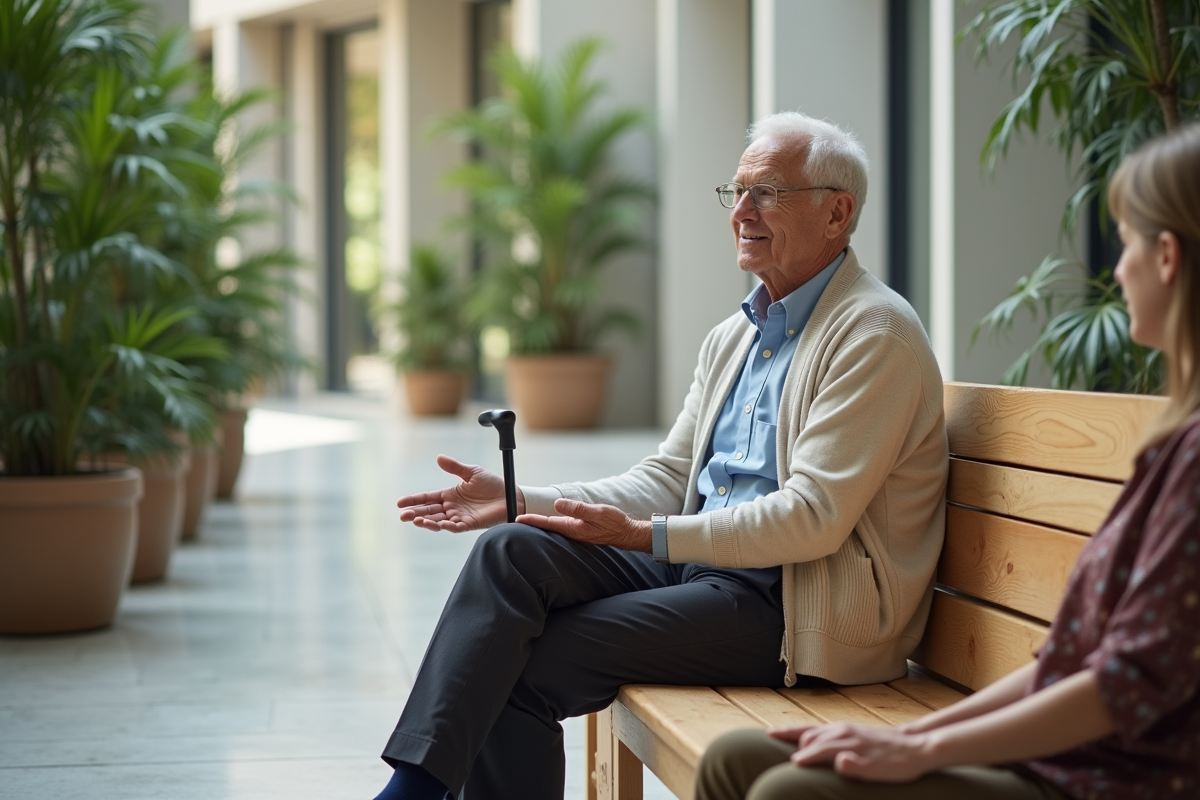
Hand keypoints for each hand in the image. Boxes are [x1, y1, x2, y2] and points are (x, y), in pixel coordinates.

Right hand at [396, 454, 522, 532]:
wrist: (511, 496)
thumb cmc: (492, 485)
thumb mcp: (472, 472)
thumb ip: (455, 467)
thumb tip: (439, 457)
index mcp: (449, 495)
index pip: (427, 498)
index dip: (414, 500)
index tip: (400, 503)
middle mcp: (452, 507)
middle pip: (429, 511)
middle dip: (415, 513)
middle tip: (402, 515)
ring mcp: (459, 517)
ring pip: (439, 521)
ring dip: (427, 522)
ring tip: (416, 520)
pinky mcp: (470, 524)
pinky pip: (456, 527)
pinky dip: (447, 527)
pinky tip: (439, 525)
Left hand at [517, 499, 651, 551]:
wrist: (626, 533)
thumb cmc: (614, 523)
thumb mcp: (597, 512)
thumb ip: (577, 509)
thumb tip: (557, 504)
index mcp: (573, 528)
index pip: (547, 523)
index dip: (532, 520)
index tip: (517, 519)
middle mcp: (572, 532)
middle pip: (547, 527)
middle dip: (532, 523)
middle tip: (514, 520)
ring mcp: (576, 532)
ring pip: (553, 528)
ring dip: (540, 523)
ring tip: (526, 520)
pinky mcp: (580, 531)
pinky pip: (561, 527)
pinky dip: (551, 524)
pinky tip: (548, 522)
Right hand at [776, 723, 936, 782]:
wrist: (917, 746)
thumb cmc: (897, 763)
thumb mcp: (880, 771)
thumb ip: (857, 767)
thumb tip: (838, 761)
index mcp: (846, 742)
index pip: (817, 750)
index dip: (803, 759)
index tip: (787, 767)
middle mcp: (842, 731)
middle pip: (809, 734)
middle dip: (788, 738)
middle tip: (765, 742)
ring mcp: (846, 728)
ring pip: (813, 728)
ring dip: (793, 731)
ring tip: (775, 733)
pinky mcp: (851, 729)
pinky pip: (822, 728)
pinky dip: (807, 730)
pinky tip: (806, 735)